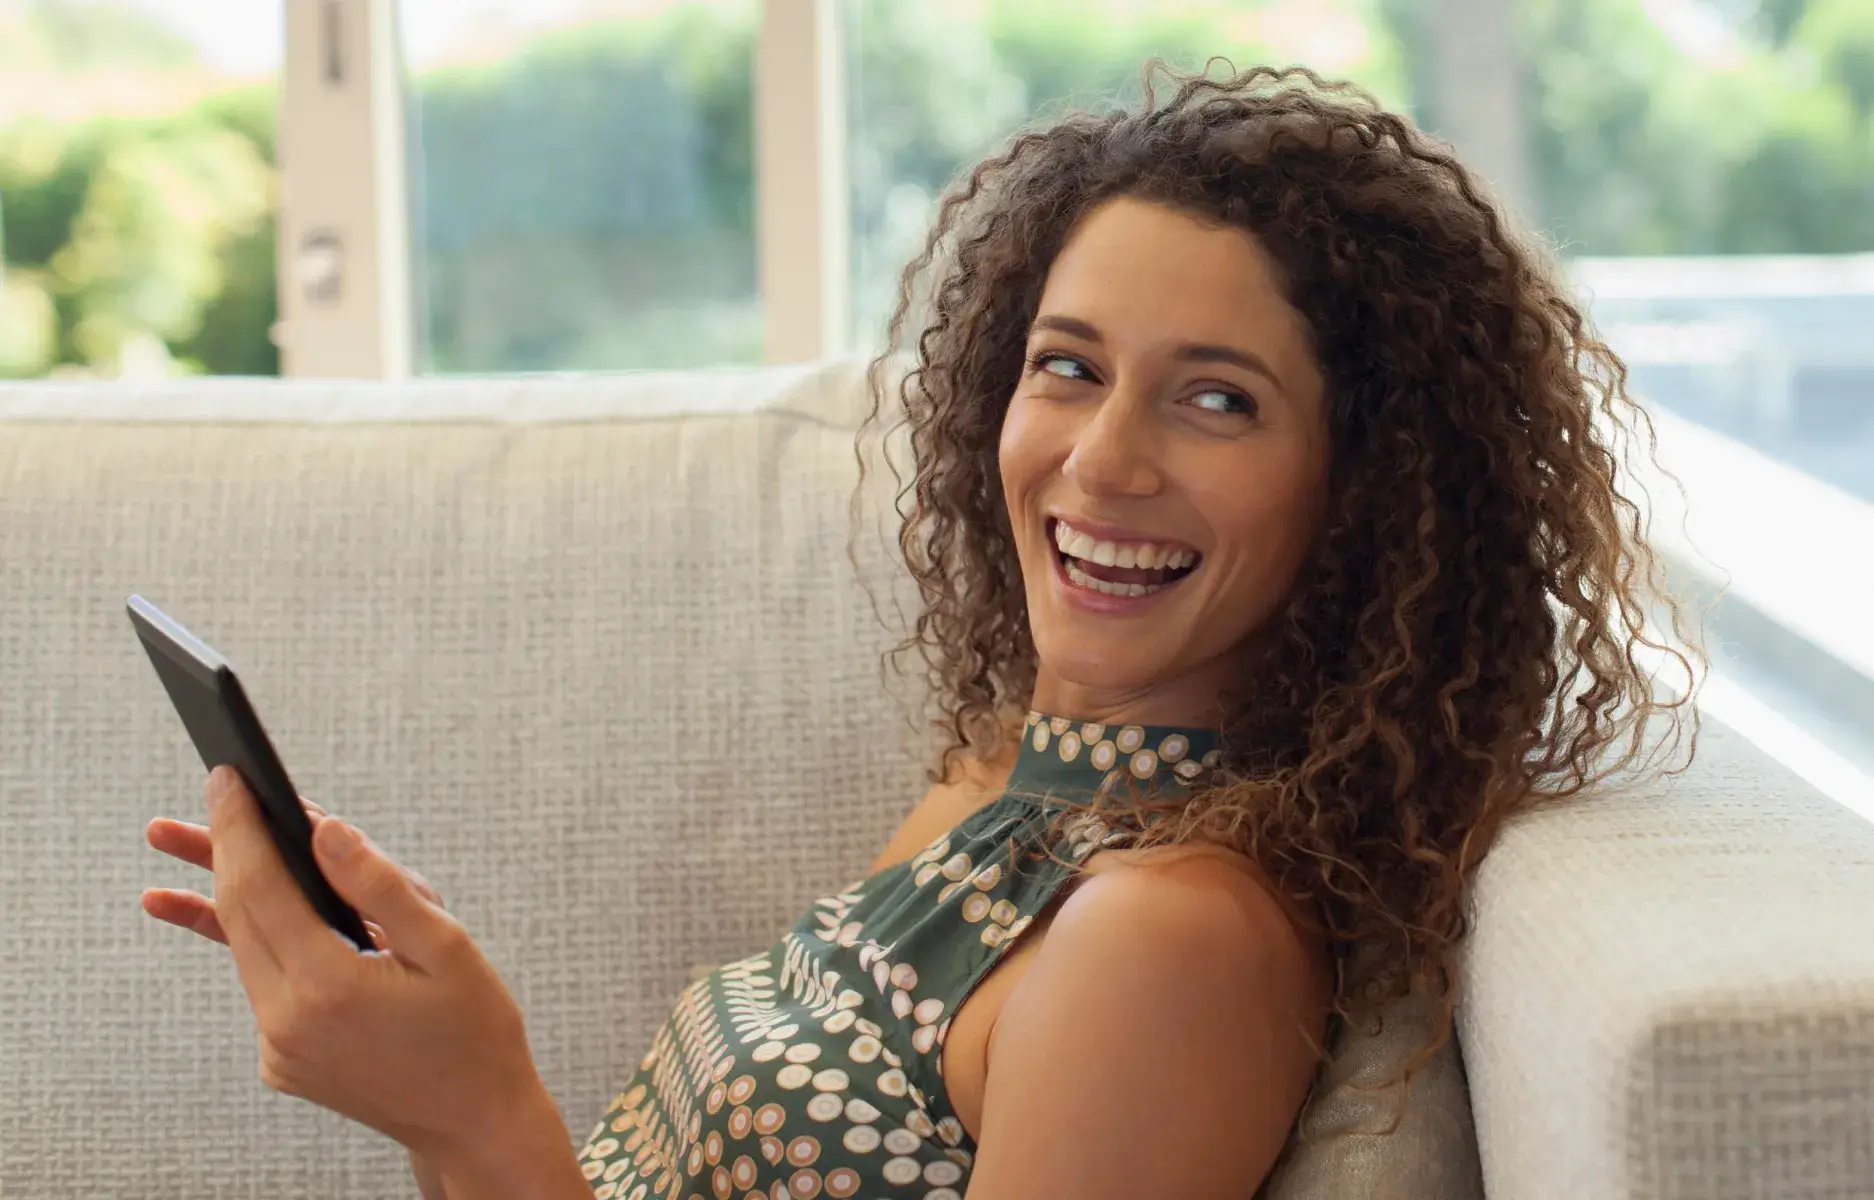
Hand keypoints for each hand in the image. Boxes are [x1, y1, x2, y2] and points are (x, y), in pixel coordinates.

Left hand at [142, 768, 574, 1186]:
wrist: (474, 1120)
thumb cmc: (474, 1031)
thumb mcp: (446, 946)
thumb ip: (381, 885)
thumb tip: (324, 830)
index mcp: (330, 987)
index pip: (262, 887)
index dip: (241, 828)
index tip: (229, 780)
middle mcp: (288, 1022)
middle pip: (238, 914)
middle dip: (220, 847)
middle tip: (213, 792)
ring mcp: (279, 1048)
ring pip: (245, 947)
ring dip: (231, 890)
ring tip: (185, 843)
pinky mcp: (281, 1060)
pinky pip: (262, 981)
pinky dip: (263, 936)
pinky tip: (243, 905)